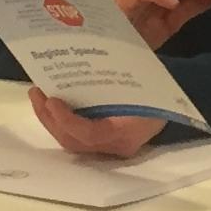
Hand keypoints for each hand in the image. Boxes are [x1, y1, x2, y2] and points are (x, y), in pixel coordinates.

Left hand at [29, 88, 163, 157]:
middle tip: (37, 92)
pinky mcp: (100, 143)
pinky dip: (59, 121)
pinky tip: (49, 103)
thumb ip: (118, 79)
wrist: (172, 103)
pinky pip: (75, 136)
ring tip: (38, 95)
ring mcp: (107, 148)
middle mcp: (115, 146)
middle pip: (73, 141)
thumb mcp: (144, 82)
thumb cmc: (157, 90)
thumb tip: (87, 62)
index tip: (52, 100)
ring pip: (70, 141)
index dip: (68, 120)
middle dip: (49, 118)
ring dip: (49, 119)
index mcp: (127, 132)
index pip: (90, 134)